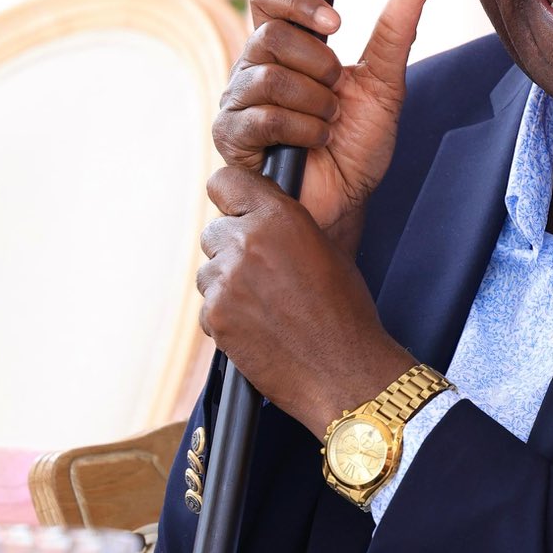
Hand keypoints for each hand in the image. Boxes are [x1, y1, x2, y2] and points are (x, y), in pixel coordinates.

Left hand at [197, 166, 413, 435]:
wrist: (344, 370)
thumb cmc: (345, 311)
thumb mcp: (325, 250)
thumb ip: (285, 227)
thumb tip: (257, 219)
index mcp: (280, 218)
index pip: (224, 182)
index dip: (231, 199)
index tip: (237, 212)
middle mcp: (248, 242)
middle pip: (213, 232)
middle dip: (231, 250)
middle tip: (263, 276)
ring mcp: (227, 281)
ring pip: (208, 272)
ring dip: (228, 286)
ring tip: (267, 308)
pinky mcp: (215, 316)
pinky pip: (208, 307)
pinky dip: (226, 318)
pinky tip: (260, 329)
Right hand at [214, 0, 427, 245]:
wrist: (348, 200)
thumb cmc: (358, 144)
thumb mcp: (384, 86)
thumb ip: (394, 35)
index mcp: (285, 48)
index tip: (337, 24)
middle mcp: (253, 67)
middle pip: (270, 35)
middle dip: (321, 66)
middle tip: (337, 94)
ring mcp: (238, 101)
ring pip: (269, 77)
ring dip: (316, 103)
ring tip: (329, 124)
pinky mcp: (232, 137)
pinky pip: (264, 117)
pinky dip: (303, 130)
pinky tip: (315, 143)